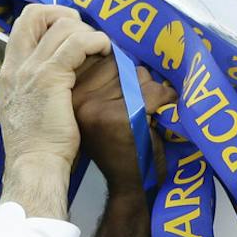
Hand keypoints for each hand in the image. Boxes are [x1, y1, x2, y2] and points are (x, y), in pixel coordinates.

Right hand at [0, 5, 105, 177]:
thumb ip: (36, 88)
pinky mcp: (50, 77)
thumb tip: (60, 75)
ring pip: (60, 27)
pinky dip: (95, 41)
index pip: (22, 26)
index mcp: (9, 73)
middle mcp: (16, 66)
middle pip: (34, 14)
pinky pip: (76, 44)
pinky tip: (105, 50)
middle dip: (63, 14)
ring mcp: (31, 70)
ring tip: (100, 48)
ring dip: (86, 31)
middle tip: (85, 32)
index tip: (69, 31)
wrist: (34, 165)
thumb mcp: (28, 110)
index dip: (48, 19)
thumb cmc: (38, 147)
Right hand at [69, 45, 170, 197]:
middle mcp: (79, 98)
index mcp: (71, 93)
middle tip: (140, 108)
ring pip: (139, 77)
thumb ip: (105, 80)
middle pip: (120, 64)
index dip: (121, 72)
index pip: (100, 57)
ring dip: (152, 93)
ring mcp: (99, 107)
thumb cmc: (121, 149)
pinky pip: (153, 93)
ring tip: (146, 115)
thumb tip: (119, 48)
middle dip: (138, 83)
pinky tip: (158, 120)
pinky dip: (166, 103)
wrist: (131, 188)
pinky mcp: (121, 117)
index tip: (126, 92)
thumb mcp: (102, 110)